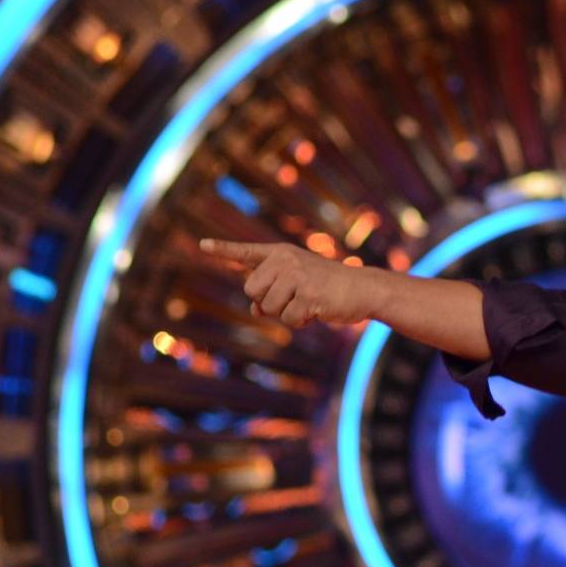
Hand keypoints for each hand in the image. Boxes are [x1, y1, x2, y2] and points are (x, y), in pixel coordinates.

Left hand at [198, 238, 373, 327]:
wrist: (362, 288)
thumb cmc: (327, 286)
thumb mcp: (297, 283)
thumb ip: (271, 292)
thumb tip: (255, 310)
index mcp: (281, 254)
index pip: (247, 252)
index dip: (224, 250)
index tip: (203, 245)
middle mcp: (286, 260)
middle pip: (251, 291)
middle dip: (268, 302)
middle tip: (293, 297)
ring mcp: (297, 276)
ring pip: (269, 308)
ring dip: (286, 313)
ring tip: (308, 301)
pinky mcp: (309, 295)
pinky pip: (289, 319)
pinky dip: (301, 321)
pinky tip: (317, 310)